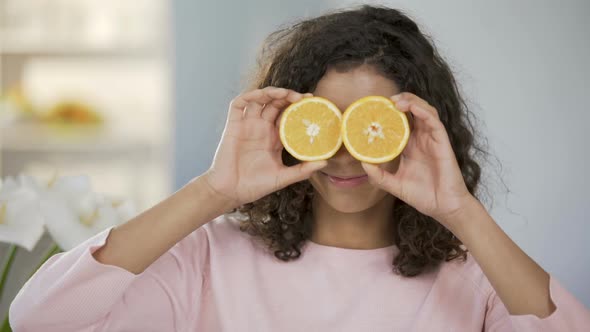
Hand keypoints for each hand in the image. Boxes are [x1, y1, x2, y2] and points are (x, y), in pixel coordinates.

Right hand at [203, 87, 326, 207]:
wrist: (230, 192)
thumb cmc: (255, 186)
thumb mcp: (283, 178)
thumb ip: (302, 170)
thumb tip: (325, 162)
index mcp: (274, 138)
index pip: (288, 115)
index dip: (299, 106)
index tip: (313, 102)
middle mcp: (261, 128)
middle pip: (276, 104)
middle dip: (288, 97)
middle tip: (302, 98)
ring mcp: (247, 125)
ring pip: (259, 100)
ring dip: (271, 92)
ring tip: (285, 94)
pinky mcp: (233, 126)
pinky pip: (239, 105)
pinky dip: (249, 96)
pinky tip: (261, 95)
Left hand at [361, 92, 473, 227]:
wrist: (442, 207)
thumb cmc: (422, 196)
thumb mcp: (394, 185)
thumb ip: (379, 176)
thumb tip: (362, 163)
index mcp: (410, 146)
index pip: (400, 122)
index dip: (390, 112)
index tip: (374, 108)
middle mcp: (421, 139)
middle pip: (413, 111)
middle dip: (401, 100)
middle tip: (385, 100)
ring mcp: (432, 139)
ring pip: (424, 110)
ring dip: (411, 101)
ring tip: (396, 101)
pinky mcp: (442, 142)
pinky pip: (434, 121)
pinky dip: (423, 111)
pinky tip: (412, 108)